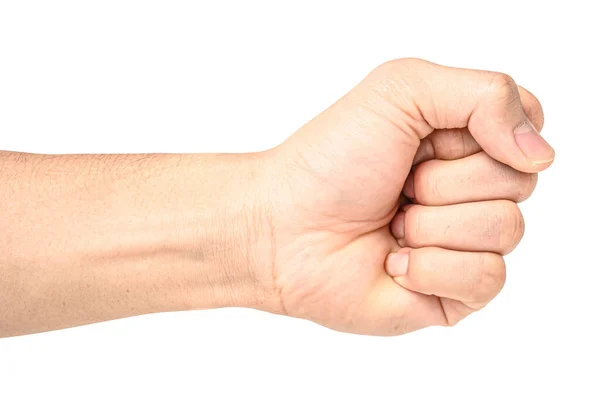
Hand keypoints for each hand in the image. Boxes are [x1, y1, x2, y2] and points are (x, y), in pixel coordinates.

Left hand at [254, 58, 552, 334]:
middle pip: (519, 181)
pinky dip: (430, 268)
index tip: (426, 139)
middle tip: (399, 185)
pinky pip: (487, 278)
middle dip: (445, 180)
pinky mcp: (455, 292)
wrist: (282, 229)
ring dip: (433, 224)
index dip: (483, 134)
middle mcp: (471, 191)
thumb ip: (485, 95)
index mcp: (464, 141)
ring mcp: (465, 242)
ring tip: (392, 223)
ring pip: (507, 229)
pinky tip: (392, 262)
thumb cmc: (331, 160)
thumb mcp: (401, 90)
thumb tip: (541, 154)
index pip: (526, 131)